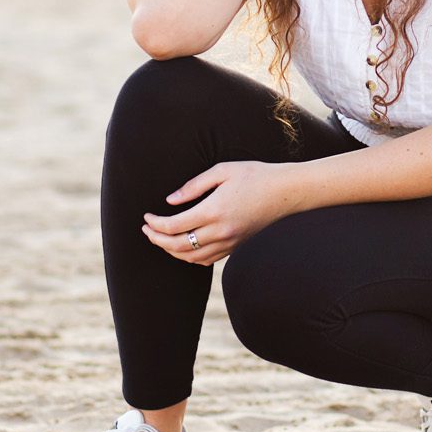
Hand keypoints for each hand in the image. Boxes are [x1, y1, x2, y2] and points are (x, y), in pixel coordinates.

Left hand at [142, 159, 297, 264]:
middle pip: (178, 245)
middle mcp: (220, 232)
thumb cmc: (254, 175)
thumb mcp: (222, 171)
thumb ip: (193, 186)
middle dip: (157, 239)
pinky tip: (183, 246)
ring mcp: (229, 242)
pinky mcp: (235, 247)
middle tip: (146, 230)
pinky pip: (206, 260)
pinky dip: (189, 257)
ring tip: (160, 238)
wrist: (285, 192)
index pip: (174, 226)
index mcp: (214, 211)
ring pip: (191, 257)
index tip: (146, 216)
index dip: (155, 223)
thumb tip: (170, 201)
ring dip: (170, 250)